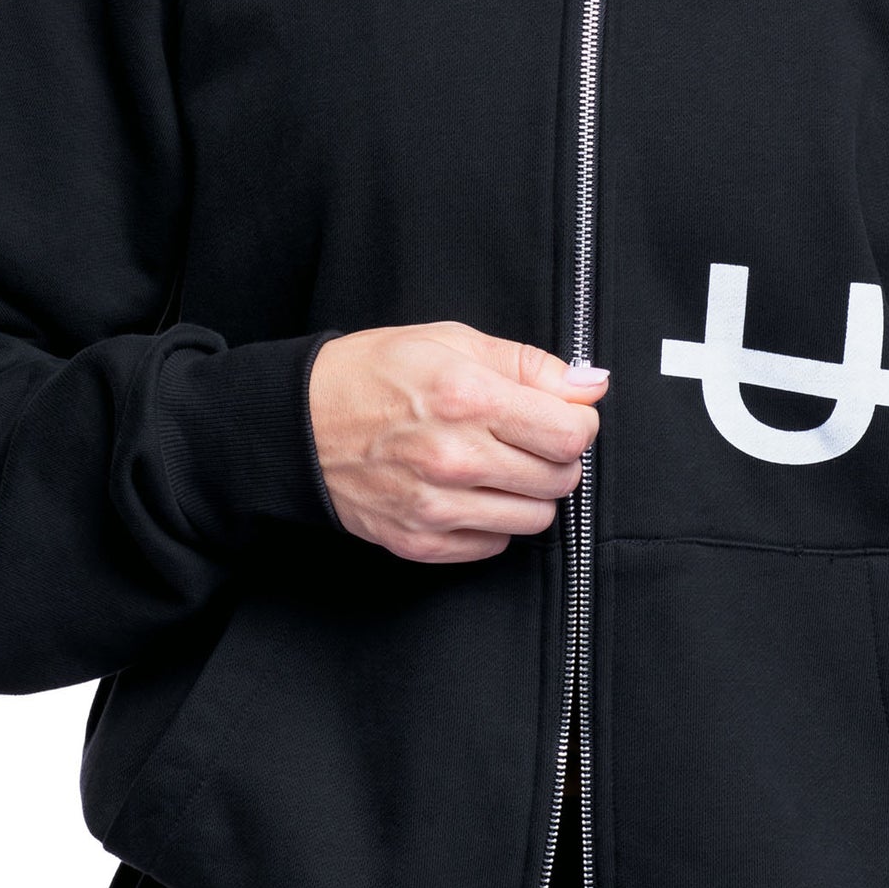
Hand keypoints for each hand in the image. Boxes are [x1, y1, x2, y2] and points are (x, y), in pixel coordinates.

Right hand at [307, 322, 607, 561]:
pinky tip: (468, 492)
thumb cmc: (373, 374)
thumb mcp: (450, 341)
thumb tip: (593, 386)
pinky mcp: (420, 542)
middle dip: (555, 456)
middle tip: (524, 437)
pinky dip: (493, 521)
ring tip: (496, 465)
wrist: (296, 424)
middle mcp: (454, 457)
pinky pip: (494, 545)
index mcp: (467, 398)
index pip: (571, 433)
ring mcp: (436, 507)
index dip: (577, 422)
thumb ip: (530, 365)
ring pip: (535, 518)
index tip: (561, 415)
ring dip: (528, 492)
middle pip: (560, 478)